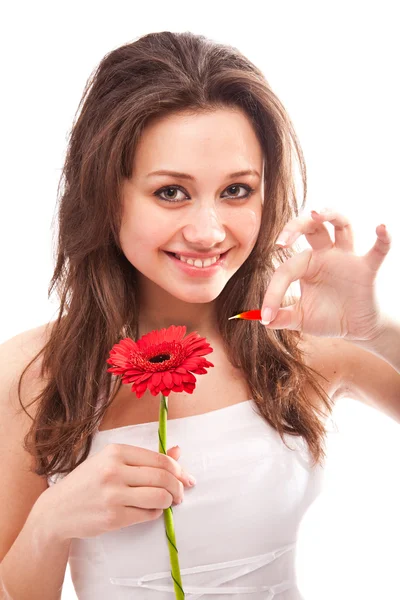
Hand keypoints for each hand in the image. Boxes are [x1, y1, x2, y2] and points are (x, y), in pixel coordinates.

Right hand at [40, 444, 193, 540]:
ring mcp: (113, 495)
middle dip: (178, 487)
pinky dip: (155, 513)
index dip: (178, 469)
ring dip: (169, 501)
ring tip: (168, 502)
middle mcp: (114, 470)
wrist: (58, 509)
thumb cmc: (88, 482)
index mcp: (116, 452)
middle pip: (163, 478)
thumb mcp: (112, 461)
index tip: (185, 477)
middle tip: (181, 493)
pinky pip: (147, 515)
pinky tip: (150, 511)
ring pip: (159, 497)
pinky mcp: (113, 517)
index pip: (160, 459)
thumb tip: (178, 452)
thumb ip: (145, 457)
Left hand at [261, 208, 391, 340]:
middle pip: (312, 228)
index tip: (266, 314)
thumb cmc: (327, 317)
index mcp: (306, 265)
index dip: (273, 292)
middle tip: (281, 241)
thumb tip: (263, 320)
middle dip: (295, 227)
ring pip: (342, 225)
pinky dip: (383, 238)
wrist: (355, 328)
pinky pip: (378, 250)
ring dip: (331, 215)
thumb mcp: (301, 319)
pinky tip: (382, 227)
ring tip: (317, 213)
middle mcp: (325, 255)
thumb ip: (283, 318)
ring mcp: (347, 258)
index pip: (286, 269)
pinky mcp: (367, 268)